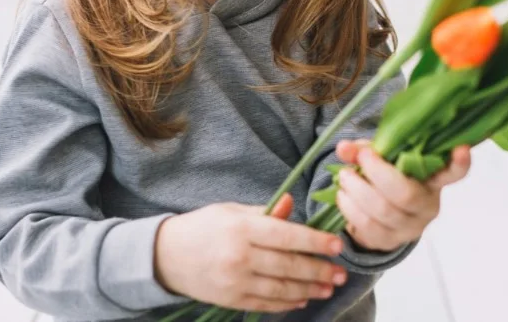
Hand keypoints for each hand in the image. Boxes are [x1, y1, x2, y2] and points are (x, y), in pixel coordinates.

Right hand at [154, 194, 347, 312]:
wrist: (165, 256)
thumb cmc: (203, 227)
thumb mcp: (232, 211)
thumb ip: (265, 212)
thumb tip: (292, 204)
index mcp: (242, 229)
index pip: (287, 236)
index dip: (315, 242)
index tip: (336, 246)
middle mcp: (239, 257)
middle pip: (289, 265)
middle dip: (319, 270)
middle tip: (341, 273)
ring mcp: (235, 282)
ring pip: (281, 288)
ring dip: (309, 289)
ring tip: (329, 287)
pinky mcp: (231, 300)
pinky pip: (266, 304)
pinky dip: (288, 303)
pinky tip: (303, 299)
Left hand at [333, 139, 471, 251]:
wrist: (377, 218)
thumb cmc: (386, 180)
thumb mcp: (380, 160)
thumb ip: (365, 151)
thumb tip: (344, 148)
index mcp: (433, 181)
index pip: (453, 174)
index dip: (459, 164)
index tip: (462, 149)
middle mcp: (428, 206)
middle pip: (405, 194)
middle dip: (378, 173)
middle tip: (360, 159)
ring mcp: (411, 227)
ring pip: (383, 211)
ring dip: (357, 190)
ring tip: (344, 176)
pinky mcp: (390, 242)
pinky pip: (367, 226)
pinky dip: (350, 207)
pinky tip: (343, 195)